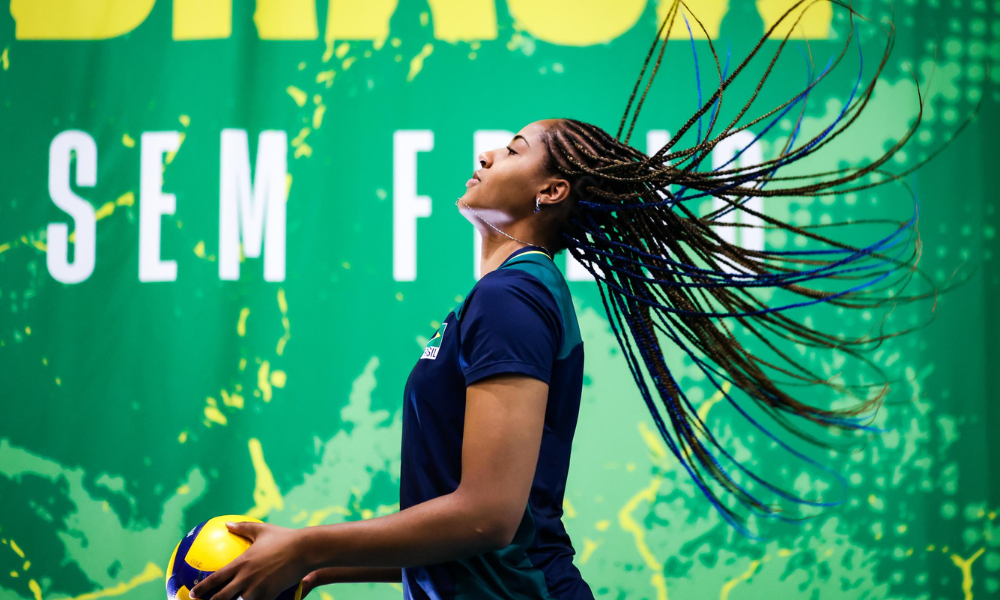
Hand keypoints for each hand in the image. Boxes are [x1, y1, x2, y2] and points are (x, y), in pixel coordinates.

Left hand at [189, 521, 308, 599]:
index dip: (202, 589)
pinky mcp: (269, 596)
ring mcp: (257, 589)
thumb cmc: (284, 538)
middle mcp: (245, 578)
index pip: (215, 579)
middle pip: (221, 598)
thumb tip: (227, 524)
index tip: (193, 594)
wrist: (305, 550)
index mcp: (241, 563)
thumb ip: (242, 528)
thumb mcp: (261, 530)